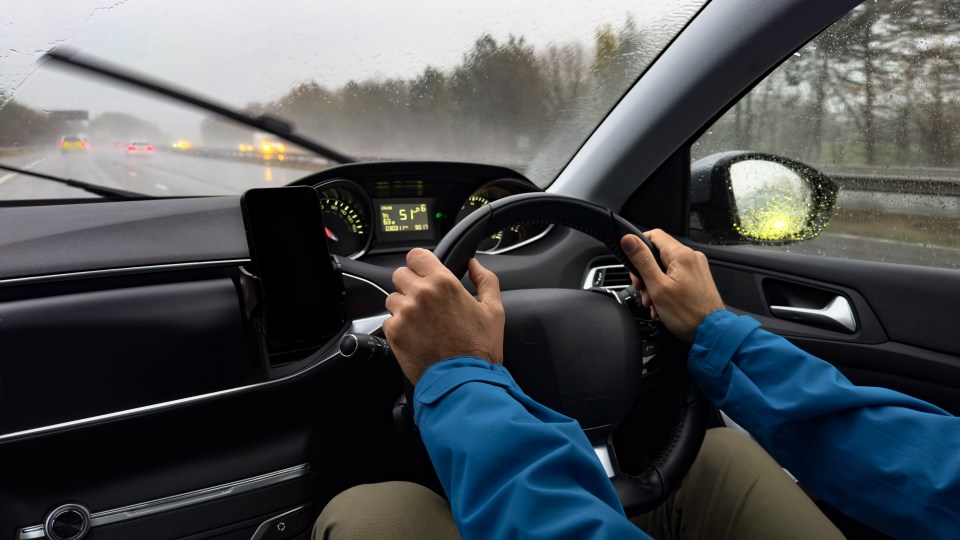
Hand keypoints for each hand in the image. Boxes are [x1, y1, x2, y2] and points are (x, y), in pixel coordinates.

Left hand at [383, 248, 504, 384]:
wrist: (464, 381)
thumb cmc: (480, 349)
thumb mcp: (494, 310)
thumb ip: (486, 280)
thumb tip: (474, 264)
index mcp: (444, 283)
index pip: (416, 255)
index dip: (420, 263)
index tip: (424, 272)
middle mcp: (421, 294)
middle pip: (400, 274)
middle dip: (410, 284)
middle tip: (425, 301)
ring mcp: (405, 313)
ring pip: (392, 298)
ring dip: (403, 306)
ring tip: (421, 322)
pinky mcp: (394, 333)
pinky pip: (388, 320)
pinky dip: (399, 327)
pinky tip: (416, 336)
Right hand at [620, 230, 724, 341]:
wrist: (712, 333)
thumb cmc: (687, 314)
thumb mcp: (657, 287)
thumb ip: (642, 261)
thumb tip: (628, 240)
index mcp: (681, 255)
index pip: (654, 235)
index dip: (638, 247)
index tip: (632, 263)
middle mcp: (691, 257)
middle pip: (658, 254)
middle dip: (645, 273)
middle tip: (642, 289)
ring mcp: (696, 268)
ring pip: (665, 268)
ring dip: (653, 284)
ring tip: (652, 303)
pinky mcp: (698, 279)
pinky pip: (675, 277)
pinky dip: (664, 289)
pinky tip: (661, 305)